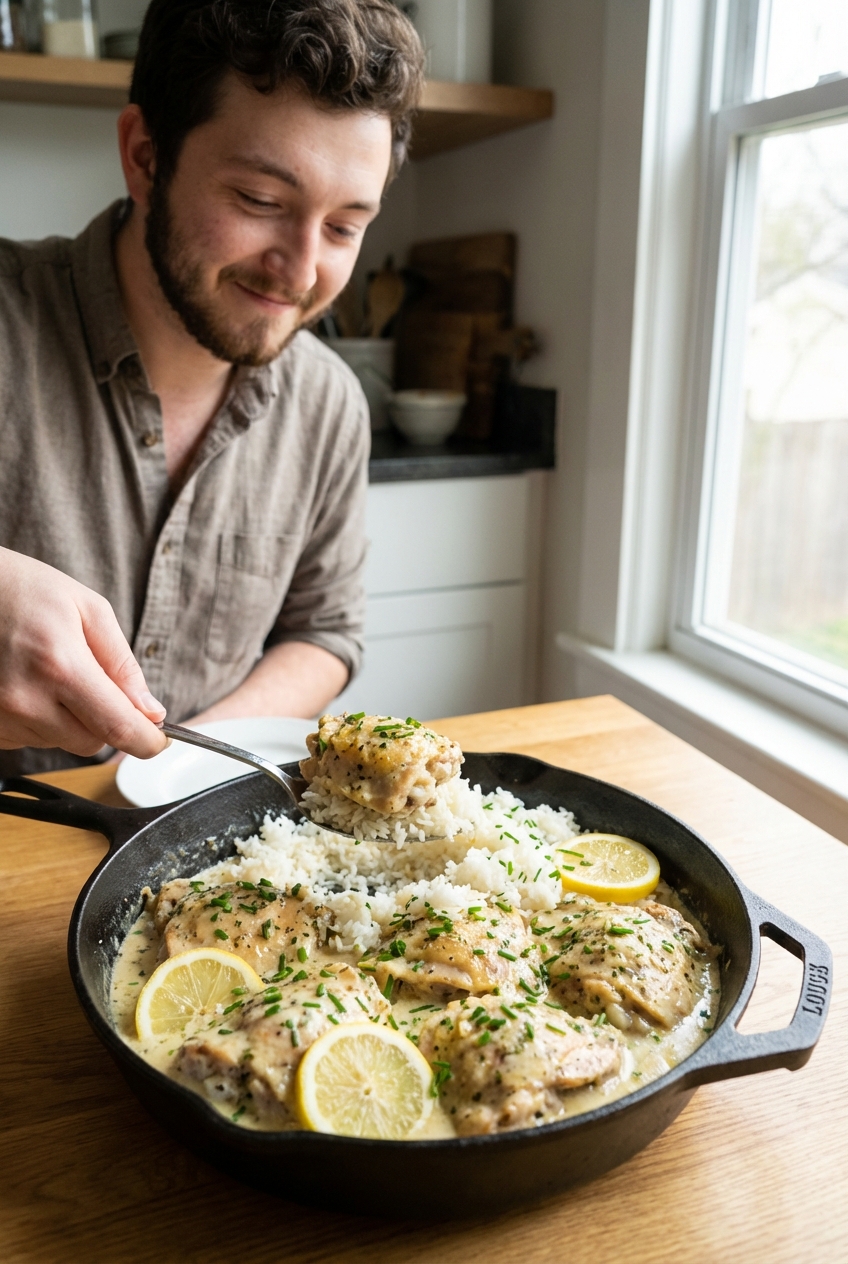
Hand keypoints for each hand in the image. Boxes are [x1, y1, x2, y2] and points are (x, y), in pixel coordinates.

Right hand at [0, 548, 168, 758]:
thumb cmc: (24, 590)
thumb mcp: (88, 609)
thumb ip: (123, 664)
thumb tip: (150, 711)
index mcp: (60, 665)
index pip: (117, 728)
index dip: (147, 741)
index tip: (159, 739)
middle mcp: (25, 699)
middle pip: (92, 743)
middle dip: (106, 721)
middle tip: (94, 681)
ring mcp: (1, 717)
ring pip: (61, 742)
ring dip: (70, 719)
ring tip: (50, 672)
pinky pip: (31, 739)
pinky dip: (41, 720)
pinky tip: (29, 684)